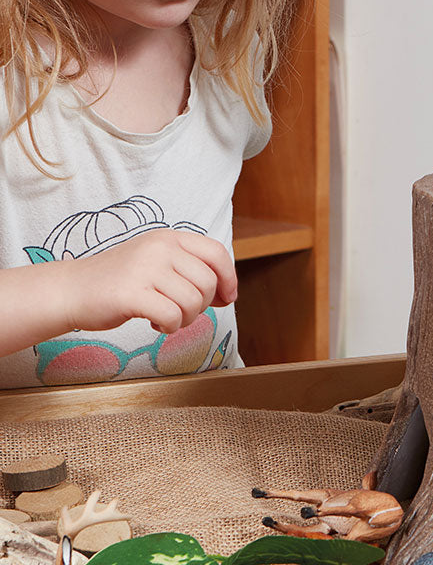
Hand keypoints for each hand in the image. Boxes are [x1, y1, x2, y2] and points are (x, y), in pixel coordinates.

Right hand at [57, 229, 236, 334]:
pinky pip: (173, 316)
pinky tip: (156, 324)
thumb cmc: (120, 281)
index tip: (227, 297)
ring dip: (185, 319)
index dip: (229, 278)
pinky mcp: (132, 293)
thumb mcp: (158, 263)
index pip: (216, 252)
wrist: (71, 290)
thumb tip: (228, 293)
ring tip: (166, 317)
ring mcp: (145, 268)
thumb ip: (190, 270)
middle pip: (208, 282)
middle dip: (202, 306)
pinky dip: (171, 327)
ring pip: (193, 302)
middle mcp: (160, 247)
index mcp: (169, 237)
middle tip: (181, 312)